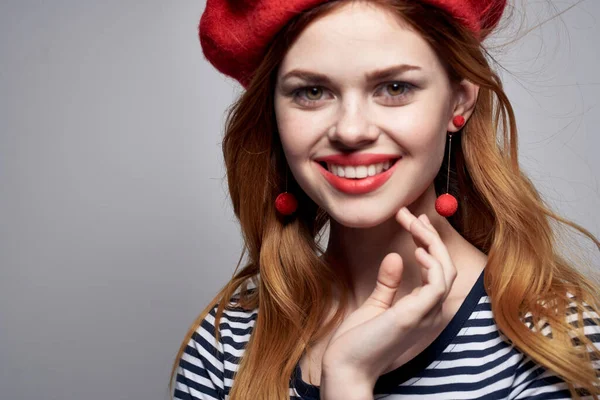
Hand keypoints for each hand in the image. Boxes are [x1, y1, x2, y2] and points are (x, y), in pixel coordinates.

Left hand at [320, 207, 457, 394]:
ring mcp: (426, 314)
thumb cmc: (359, 341)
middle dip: (429, 235)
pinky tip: (417, 249)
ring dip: (430, 241)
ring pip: (445, 270)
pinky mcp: (415, 315)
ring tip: (412, 223)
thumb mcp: (376, 305)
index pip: (436, 269)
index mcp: (422, 308)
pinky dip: (433, 264)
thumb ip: (388, 283)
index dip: (427, 241)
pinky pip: (437, 285)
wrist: (345, 366)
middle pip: (444, 265)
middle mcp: (430, 311)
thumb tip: (395, 256)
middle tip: (410, 213)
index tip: (412, 219)